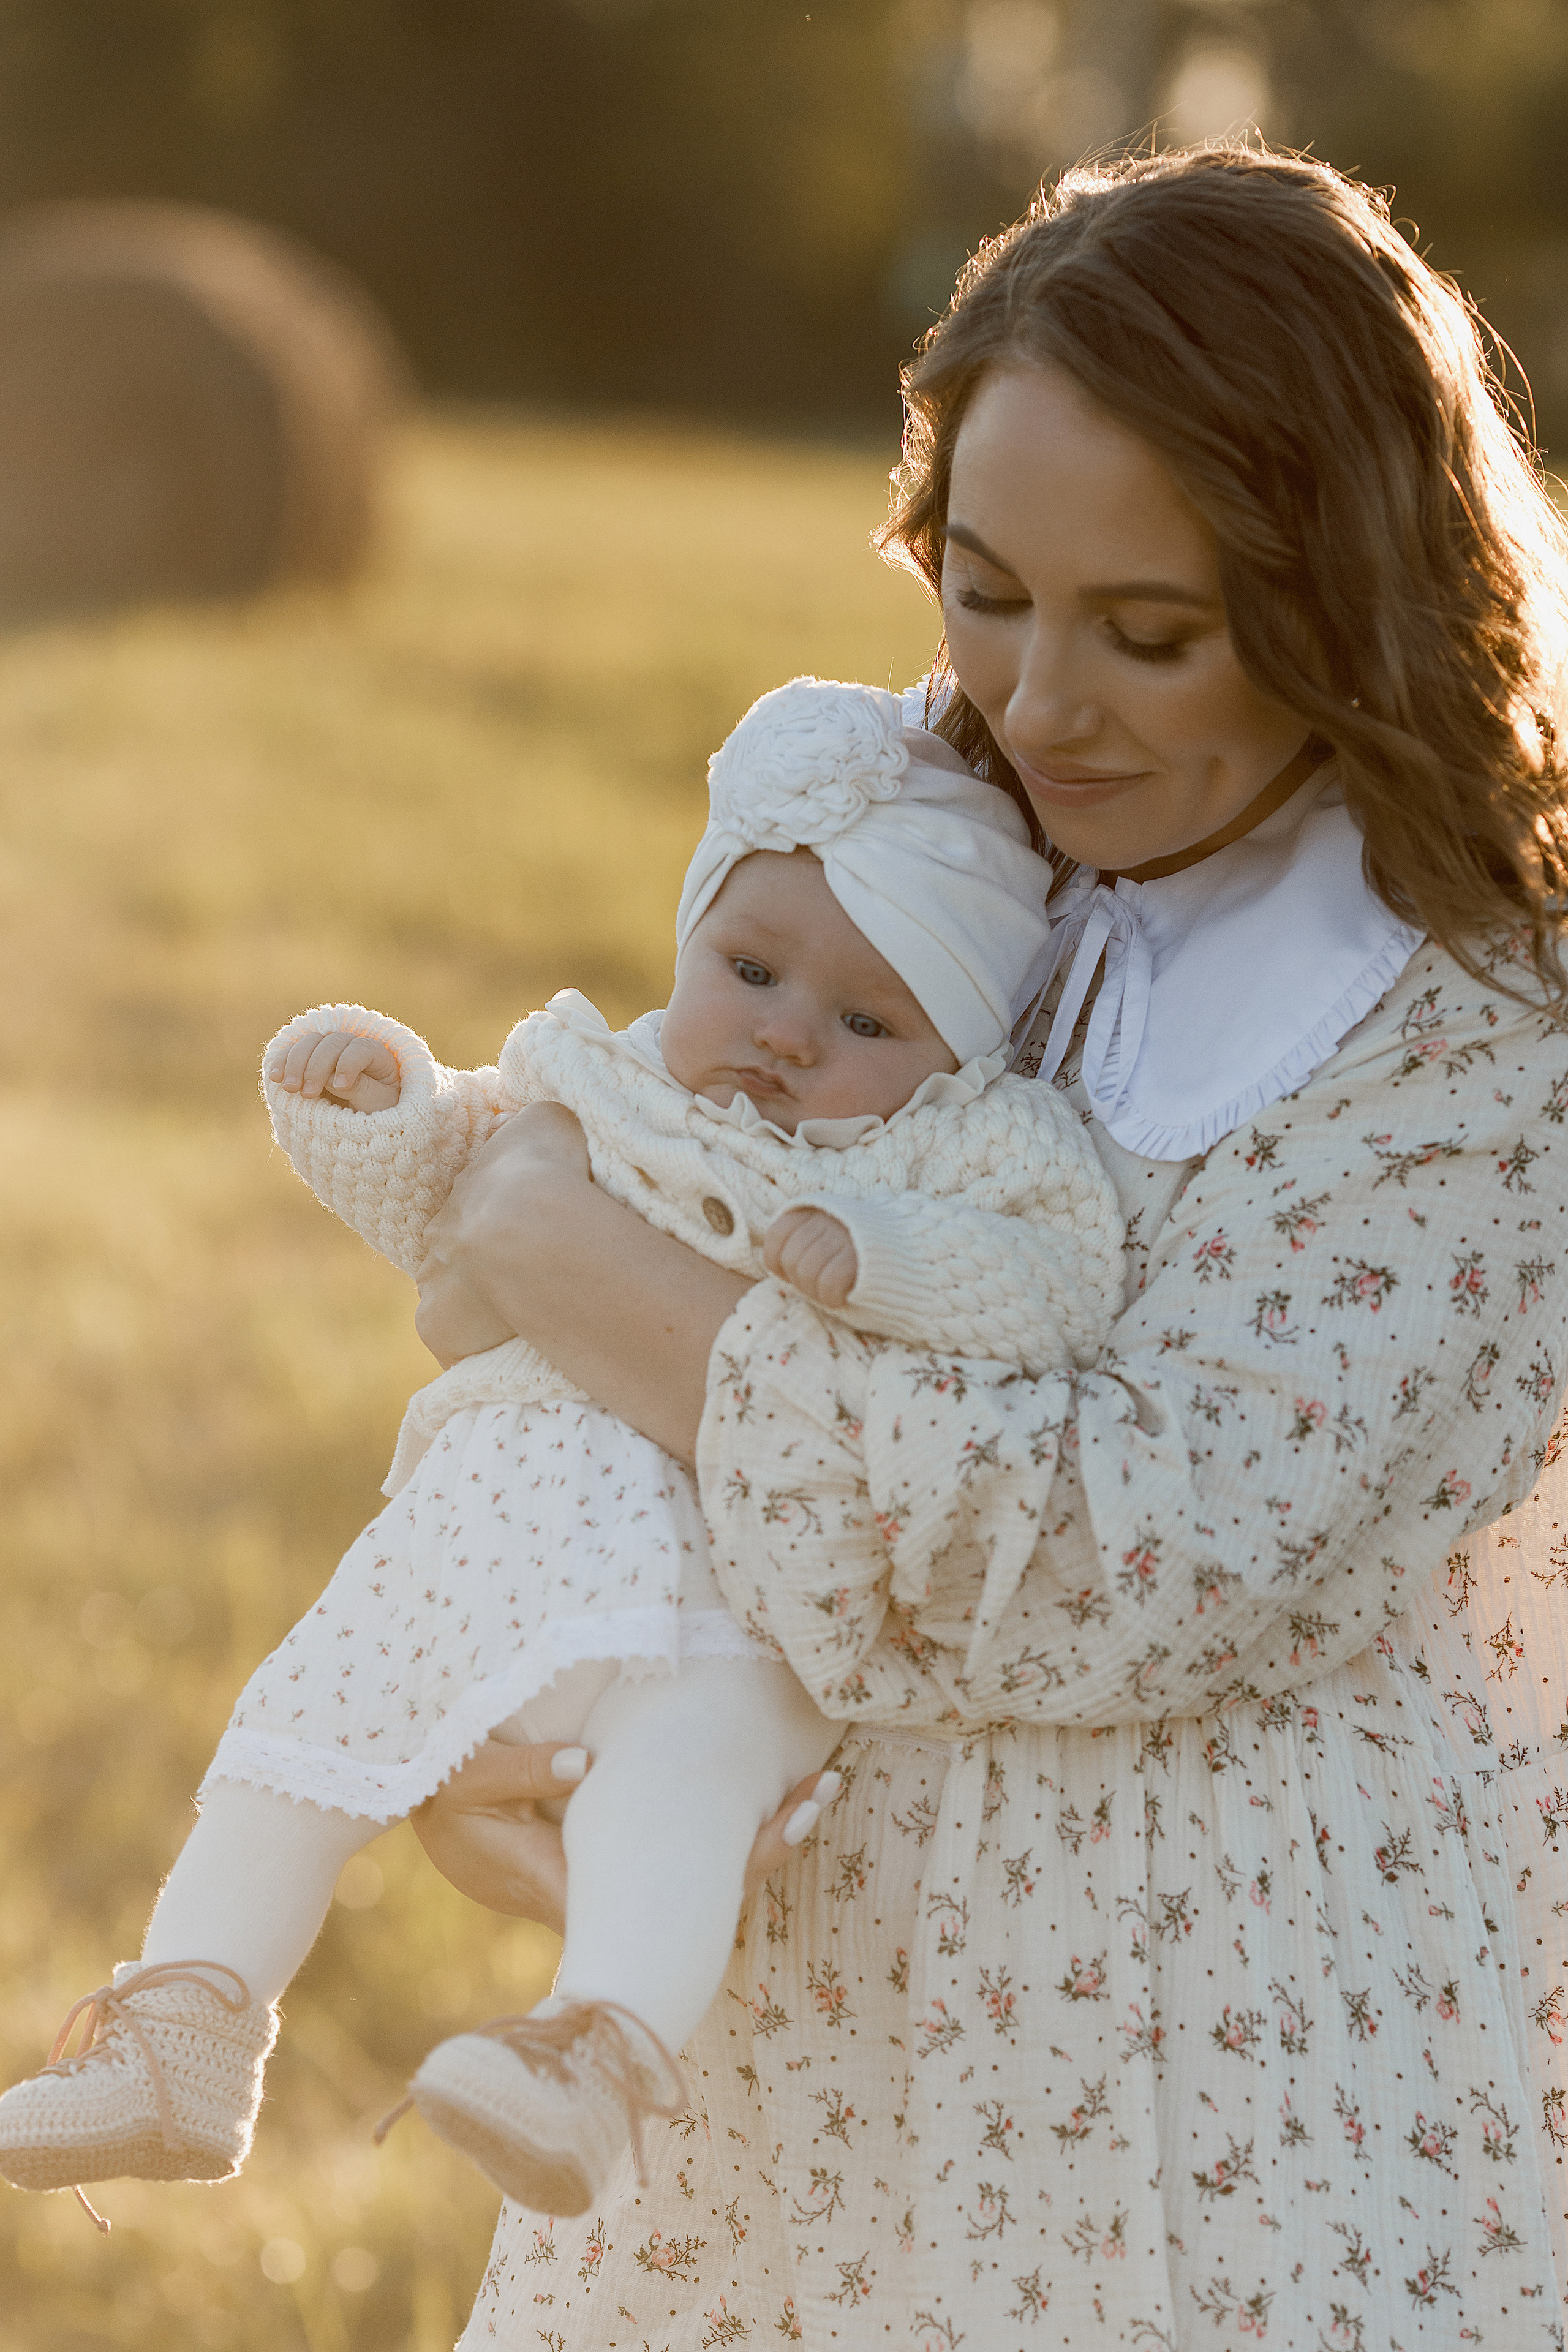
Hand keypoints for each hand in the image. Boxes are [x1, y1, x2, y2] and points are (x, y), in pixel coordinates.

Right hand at [266, 1029, 400, 1113]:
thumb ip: (361, 1089)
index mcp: (377, 1055)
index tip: (341, 1087)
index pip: (361, 1048)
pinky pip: (292, 1053)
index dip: (349, 1064)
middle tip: (307, 1093)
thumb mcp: (379, 1106)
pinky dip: (282, 1062)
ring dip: (295, 1063)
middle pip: (332, 1042)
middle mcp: (352, 1048)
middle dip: (317, 1066)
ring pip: (310, 1042)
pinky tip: (275, 1077)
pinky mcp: (309, 1063)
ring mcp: (329, 1053)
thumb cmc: (381, 1115)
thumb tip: (331, 1077)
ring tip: (288, 1088)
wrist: (369, 1129)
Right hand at [412, 1744, 841, 1930]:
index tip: (786, 1822)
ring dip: (756, 1837)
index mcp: (570, 1883)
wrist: (430, 1817)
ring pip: (701, 1881)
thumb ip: (524, 1773)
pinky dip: (729, 1829)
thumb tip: (585, 1762)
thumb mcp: (470, 1782)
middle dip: (766, 1846)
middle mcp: (605, 1899)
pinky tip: (767, 1790)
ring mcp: (614, 1887)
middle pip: (705, 1894)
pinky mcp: (615, 1868)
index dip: (737, 1864)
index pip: (674, 1898)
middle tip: (820, 1793)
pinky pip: (686, 1862)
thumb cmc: (447, 1799)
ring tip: (815, 1786)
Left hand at [414, 1104, 590, 1367]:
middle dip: (490, 1267)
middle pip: (463, 1253)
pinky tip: (508, 1350)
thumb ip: (539, 1128)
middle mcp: (441, 1232)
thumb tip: (533, 1132)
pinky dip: (476, 1347)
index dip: (513, 1223)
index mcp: (468, 1189)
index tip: (538, 1235)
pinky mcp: (434, 1325)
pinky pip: (455, 1342)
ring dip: (482, 1307)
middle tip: (533, 1281)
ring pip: (455, 1297)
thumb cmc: (549, 1165)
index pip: (485, 1208)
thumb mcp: (549, 1121)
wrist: (529, 1218)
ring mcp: (433, 1279)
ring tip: (527, 1320)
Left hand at [764, 1206, 858, 1308]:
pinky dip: (833, 1298)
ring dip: (817, 1292)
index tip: (794, 1272)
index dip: (779, 1262)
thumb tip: (776, 1264)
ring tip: (836, 1289)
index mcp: (818, 1211)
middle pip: (790, 1259)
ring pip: (807, 1273)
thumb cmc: (867, 1257)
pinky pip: (828, 1284)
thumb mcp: (832, 1236)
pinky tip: (846, 1295)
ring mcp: (843, 1237)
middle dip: (801, 1281)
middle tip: (823, 1284)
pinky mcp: (858, 1258)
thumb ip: (806, 1242)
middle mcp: (829, 1219)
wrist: (918, 1258)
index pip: (777, 1236)